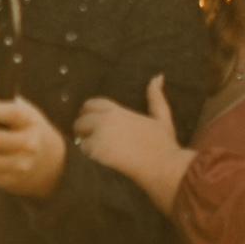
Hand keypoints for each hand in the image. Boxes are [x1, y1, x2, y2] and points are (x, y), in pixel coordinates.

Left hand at [73, 76, 195, 213]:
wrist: (164, 167)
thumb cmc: (164, 144)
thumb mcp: (161, 117)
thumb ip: (155, 97)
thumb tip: (158, 76)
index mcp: (118, 111)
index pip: (91, 104)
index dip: (89, 114)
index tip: (93, 124)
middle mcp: (106, 120)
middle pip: (81, 119)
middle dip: (83, 129)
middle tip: (91, 140)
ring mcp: (100, 135)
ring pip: (80, 135)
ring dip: (84, 142)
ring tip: (95, 151)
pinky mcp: (98, 151)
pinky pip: (83, 150)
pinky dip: (88, 155)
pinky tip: (99, 160)